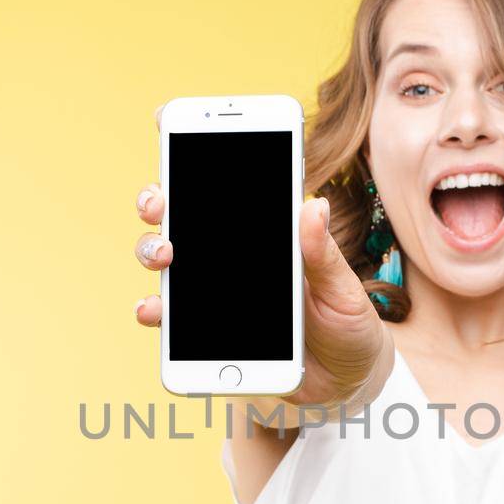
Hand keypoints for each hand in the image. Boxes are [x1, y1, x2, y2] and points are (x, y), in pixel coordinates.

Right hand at [133, 102, 390, 412]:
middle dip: (162, 200)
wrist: (346, 384)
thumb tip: (314, 205)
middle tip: (161, 202)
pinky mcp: (208, 333)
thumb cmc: (349, 326)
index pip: (227, 184)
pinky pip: (173, 319)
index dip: (192, 148)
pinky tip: (153, 310)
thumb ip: (323, 255)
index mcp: (269, 233)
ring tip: (165, 256)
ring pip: (168, 260)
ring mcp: (216, 292)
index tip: (165, 119)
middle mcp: (234, 255)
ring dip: (154, 250)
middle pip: (182, 215)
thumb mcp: (346, 291)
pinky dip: (155, 312)